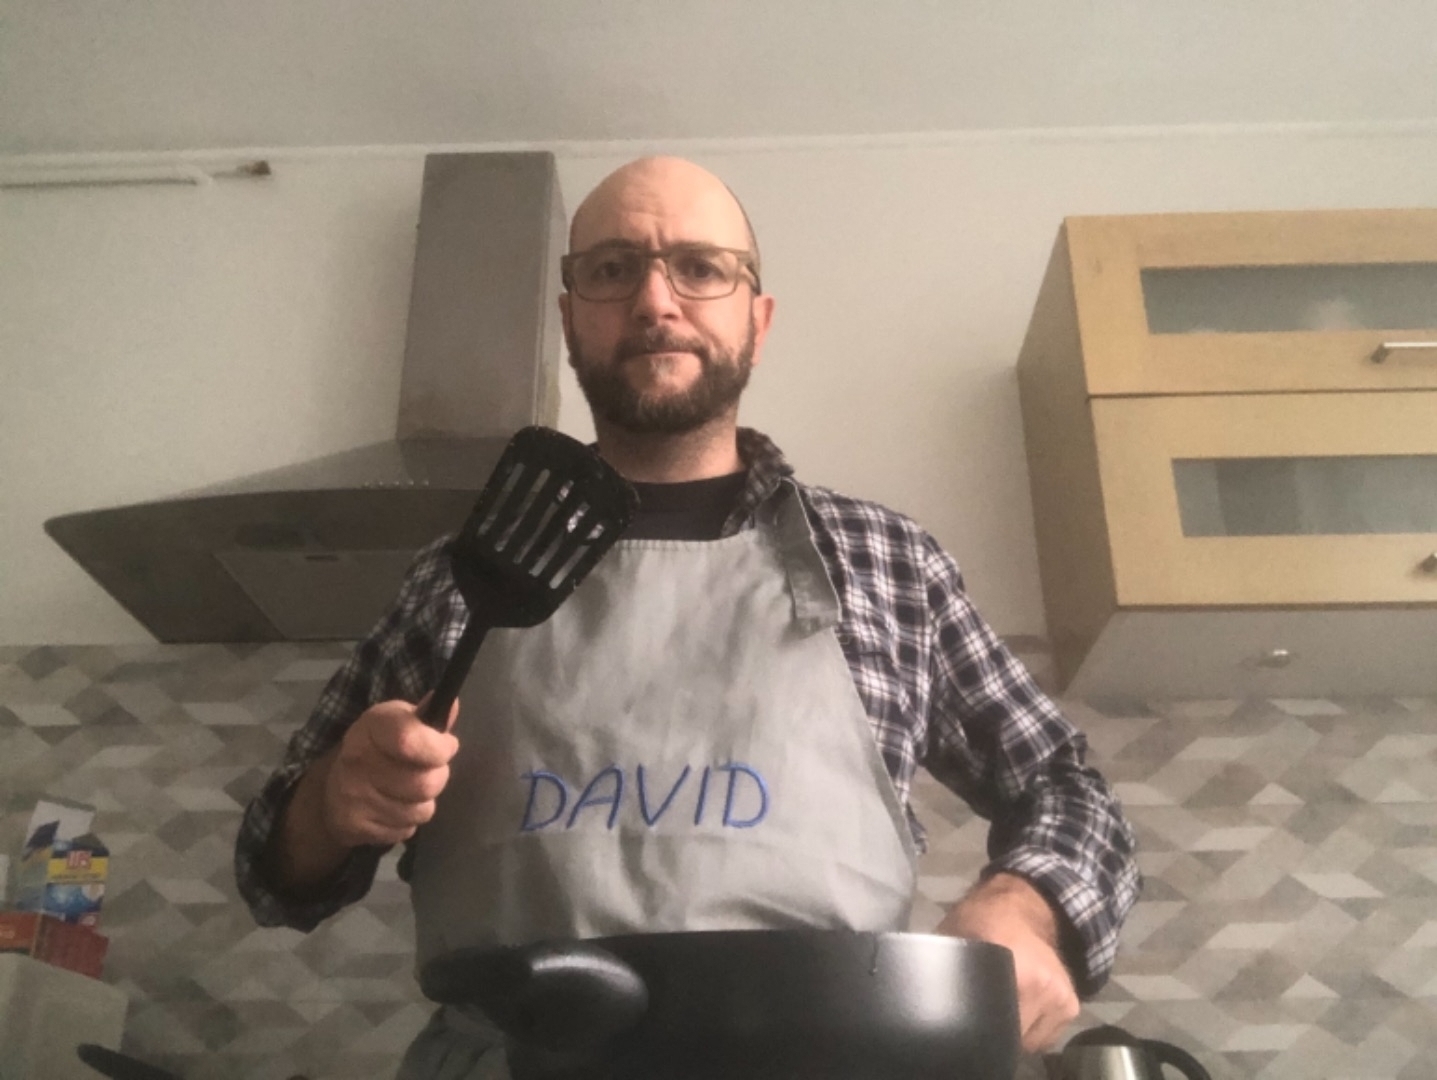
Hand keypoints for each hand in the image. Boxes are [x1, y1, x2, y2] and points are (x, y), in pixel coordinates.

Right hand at [319, 695, 459, 848]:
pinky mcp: (353, 827)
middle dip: (437, 778)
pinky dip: (406, 823)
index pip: (410, 740)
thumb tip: (452, 707)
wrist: (332, 789)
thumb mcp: (399, 723)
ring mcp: (353, 795)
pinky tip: (392, 809)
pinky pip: (405, 831)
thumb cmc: (378, 748)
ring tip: (408, 792)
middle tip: (427, 772)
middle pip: (425, 783)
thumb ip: (428, 718)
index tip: (447, 746)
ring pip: (420, 811)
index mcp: (372, 725)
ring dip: (423, 803)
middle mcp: (357, 759)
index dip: (439, 748)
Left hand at [935, 872, 1078, 1052]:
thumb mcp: (953, 941)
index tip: (964, 1026)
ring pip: (1030, 1041)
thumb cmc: (980, 920)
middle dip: (994, 1033)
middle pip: (1012, 1035)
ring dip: (1013, 1034)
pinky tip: (1017, 1010)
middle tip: (977, 1016)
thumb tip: (925, 1003)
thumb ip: (944, 974)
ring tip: (997, 1009)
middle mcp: (1044, 985)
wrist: (1022, 905)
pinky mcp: (1071, 1004)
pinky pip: (1045, 1036)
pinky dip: (1030, 1031)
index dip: (976, 1030)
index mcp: (1016, 968)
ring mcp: (1061, 996)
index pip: (993, 1022)